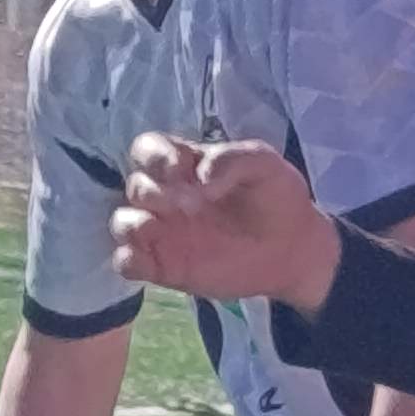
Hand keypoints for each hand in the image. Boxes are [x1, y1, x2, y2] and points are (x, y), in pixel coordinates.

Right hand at [110, 133, 339, 309]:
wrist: (292, 248)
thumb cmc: (275, 198)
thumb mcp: (264, 164)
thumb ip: (231, 159)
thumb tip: (201, 178)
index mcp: (185, 165)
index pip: (148, 149)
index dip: (155, 156)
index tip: (182, 170)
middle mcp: (167, 196)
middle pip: (136, 185)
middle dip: (155, 191)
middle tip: (192, 204)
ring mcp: (163, 232)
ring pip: (122, 222)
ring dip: (132, 223)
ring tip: (157, 229)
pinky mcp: (163, 266)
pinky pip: (126, 262)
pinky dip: (127, 260)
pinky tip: (148, 261)